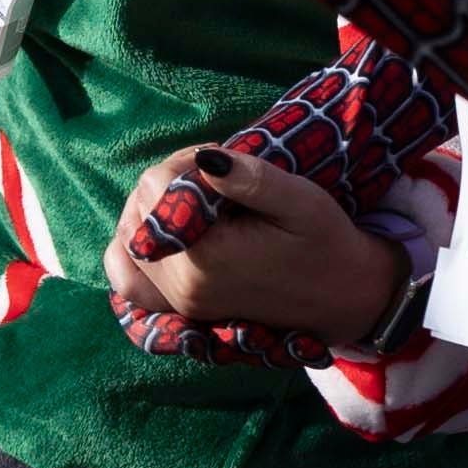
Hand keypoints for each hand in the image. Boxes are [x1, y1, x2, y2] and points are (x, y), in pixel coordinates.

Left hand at [109, 143, 404, 342]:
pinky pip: (129, 277)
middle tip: (215, 181)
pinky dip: (135, 250)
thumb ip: (250, 179)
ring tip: (194, 202)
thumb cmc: (326, 242)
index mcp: (204, 260)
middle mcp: (180, 287)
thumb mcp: (300, 200)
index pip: (155, 186)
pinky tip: (165, 233)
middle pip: (137, 209)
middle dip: (168, 183)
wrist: (342, 296)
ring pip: (126, 238)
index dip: (185, 161)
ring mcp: (176, 303)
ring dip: (151, 210)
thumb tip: (205, 158)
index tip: (225, 163)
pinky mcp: (179, 309)